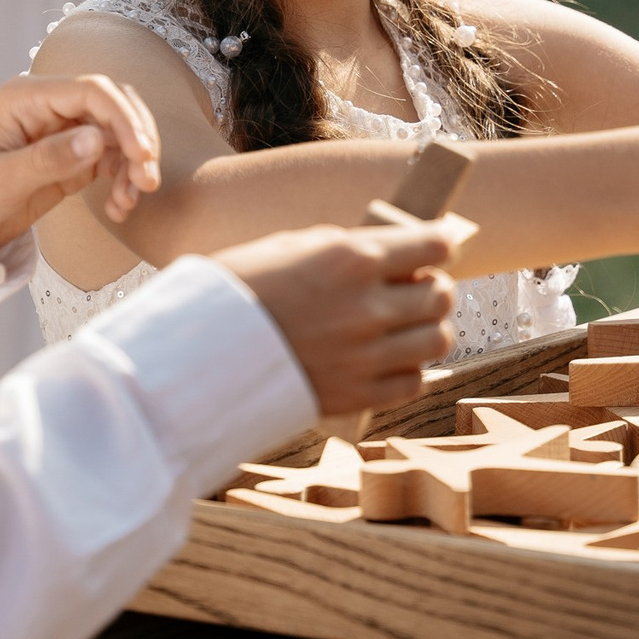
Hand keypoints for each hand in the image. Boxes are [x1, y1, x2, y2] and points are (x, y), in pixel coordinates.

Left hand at [0, 75, 160, 254]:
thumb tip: (98, 139)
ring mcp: (62, 132)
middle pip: (114, 107)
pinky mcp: (70, 159)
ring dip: (134, 165)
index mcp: (28, 97)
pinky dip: (123, 180)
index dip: (124, 118)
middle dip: (138, 140)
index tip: (142, 154)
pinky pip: (110, 160)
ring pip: (118, 135)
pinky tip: (119, 207)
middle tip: (147, 181)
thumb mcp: (0, 180)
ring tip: (131, 201)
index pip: (92, 91)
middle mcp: (50, 108)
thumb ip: (48, 159)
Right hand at [218, 223, 458, 415]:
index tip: (439, 246)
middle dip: (434, 288)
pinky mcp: (356, 395)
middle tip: (419, 288)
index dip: (440, 244)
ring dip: (429, 330)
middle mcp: (367, 306)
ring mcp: (365, 354)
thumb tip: (388, 254)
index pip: (432, 245)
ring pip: (437, 340)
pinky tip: (390, 360)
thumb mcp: (292, 246)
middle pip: (441, 295)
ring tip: (408, 326)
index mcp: (352, 258)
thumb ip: (345, 249)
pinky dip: (408, 370)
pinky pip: (413, 383)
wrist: (198, 350)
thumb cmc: (239, 288)